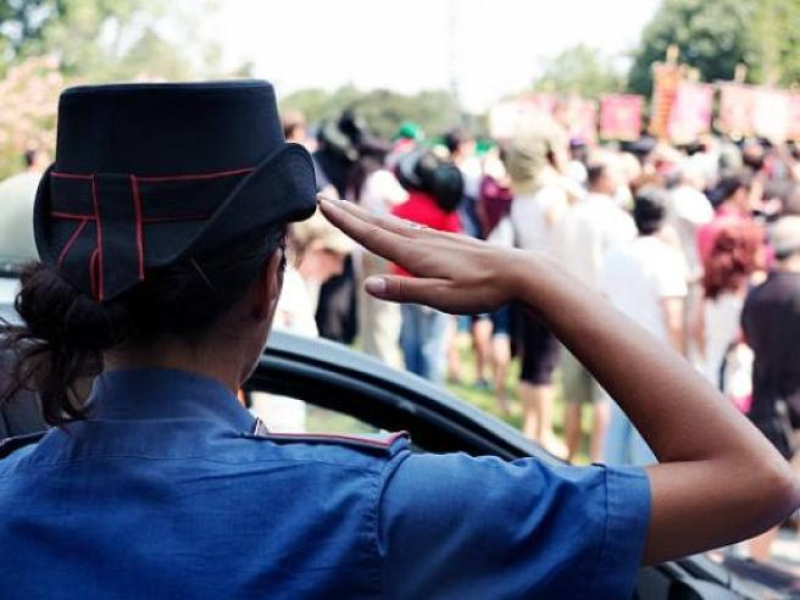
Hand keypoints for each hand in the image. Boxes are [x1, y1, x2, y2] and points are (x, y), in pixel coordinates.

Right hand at [318, 197, 518, 313]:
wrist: (519, 272)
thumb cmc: (482, 289)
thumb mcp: (441, 297)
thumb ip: (404, 291)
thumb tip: (368, 286)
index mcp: (415, 253)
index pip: (371, 235)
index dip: (345, 222)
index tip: (322, 205)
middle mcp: (421, 240)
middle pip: (377, 223)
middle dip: (349, 212)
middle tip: (324, 199)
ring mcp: (434, 238)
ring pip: (392, 224)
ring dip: (367, 215)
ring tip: (349, 208)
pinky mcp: (445, 241)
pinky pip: (408, 228)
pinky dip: (390, 222)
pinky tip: (393, 225)